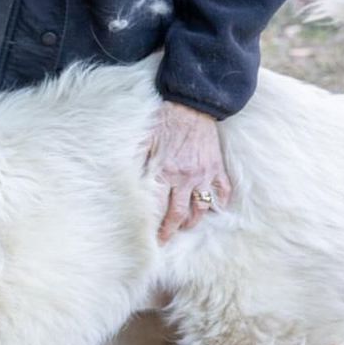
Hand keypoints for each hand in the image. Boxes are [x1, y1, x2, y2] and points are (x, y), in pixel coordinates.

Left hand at [146, 101, 231, 242]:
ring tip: (184, 227)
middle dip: (170, 231)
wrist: (192, 103)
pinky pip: (222, 192)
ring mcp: (204, 174)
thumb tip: (120, 181)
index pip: (156, 208)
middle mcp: (186, 177)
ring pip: (200, 209)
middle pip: (178, 215)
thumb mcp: (144, 140)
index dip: (152, 226)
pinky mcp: (217, 168)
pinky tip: (212, 211)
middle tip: (164, 240)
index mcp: (165, 172)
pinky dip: (218, 204)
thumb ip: (134, 161)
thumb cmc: (164, 121)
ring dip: (192, 221)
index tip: (148, 238)